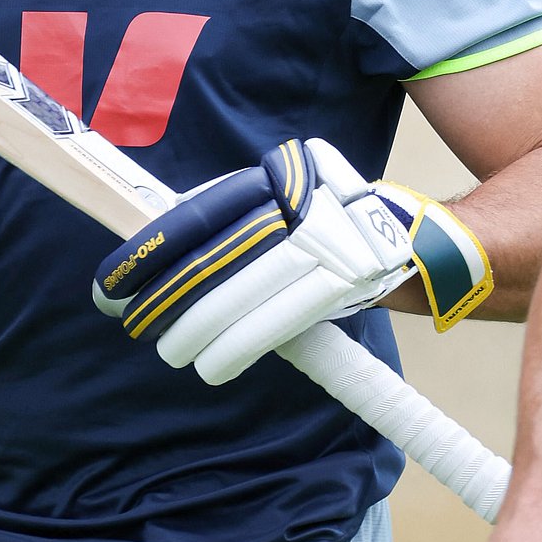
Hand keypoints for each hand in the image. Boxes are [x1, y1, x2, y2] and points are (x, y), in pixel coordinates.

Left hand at [92, 137, 491, 384]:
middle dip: (163, 295)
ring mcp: (323, 240)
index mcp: (276, 177)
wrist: (429, 245)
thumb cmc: (338, 230)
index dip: (148, 249)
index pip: (196, 214)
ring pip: (240, 291)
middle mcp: (299, 203)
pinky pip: (278, 320)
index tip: (112, 278)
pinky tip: (213, 363)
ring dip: (196, 329)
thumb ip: (237, 220)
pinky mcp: (342, 281)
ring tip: (170, 350)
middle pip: (212, 255)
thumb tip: (165, 254)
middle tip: (131, 322)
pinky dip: (240, 345)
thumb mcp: (289, 202)